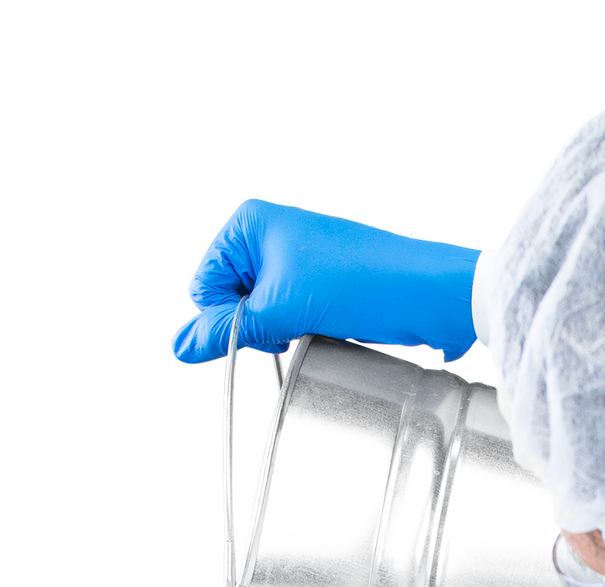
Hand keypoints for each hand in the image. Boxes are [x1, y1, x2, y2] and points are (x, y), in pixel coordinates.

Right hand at [172, 199, 478, 363]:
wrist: (426, 295)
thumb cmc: (363, 282)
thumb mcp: (282, 310)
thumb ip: (226, 330)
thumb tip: (179, 346)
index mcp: (250, 223)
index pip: (204, 285)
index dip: (226, 315)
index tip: (262, 320)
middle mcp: (267, 235)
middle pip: (225, 301)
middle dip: (249, 323)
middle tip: (289, 323)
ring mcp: (291, 261)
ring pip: (253, 315)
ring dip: (274, 331)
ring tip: (310, 324)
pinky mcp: (313, 286)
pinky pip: (280, 319)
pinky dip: (292, 332)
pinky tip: (319, 329)